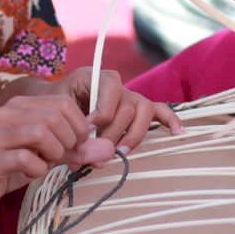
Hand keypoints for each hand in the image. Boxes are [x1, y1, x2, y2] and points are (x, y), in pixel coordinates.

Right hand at [0, 93, 113, 213]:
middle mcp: (7, 114)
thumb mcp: (45, 155)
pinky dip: (37, 168)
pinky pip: (27, 159)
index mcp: (21, 106)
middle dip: (70, 141)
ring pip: (42, 133)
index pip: (64, 103)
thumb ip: (74, 150)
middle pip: (56, 117)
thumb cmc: (7, 166)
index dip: (80, 126)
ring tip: (47, 163)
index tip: (78, 145)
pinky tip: (30, 172)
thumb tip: (109, 150)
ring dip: (54, 153)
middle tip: (65, 157)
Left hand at [51, 67, 183, 155]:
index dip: (101, 113)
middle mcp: (118, 84)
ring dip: (133, 134)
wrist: (57, 102)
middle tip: (98, 150)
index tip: (86, 130)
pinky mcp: (138, 109)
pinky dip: (170, 120)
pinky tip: (178, 132)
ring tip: (121, 151)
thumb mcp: (58, 109)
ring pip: (144, 110)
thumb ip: (69, 128)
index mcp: (97, 76)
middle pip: (127, 106)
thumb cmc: (57, 104)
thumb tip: (81, 157)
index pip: (111, 89)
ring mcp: (131, 96)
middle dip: (113, 132)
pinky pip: (160, 111)